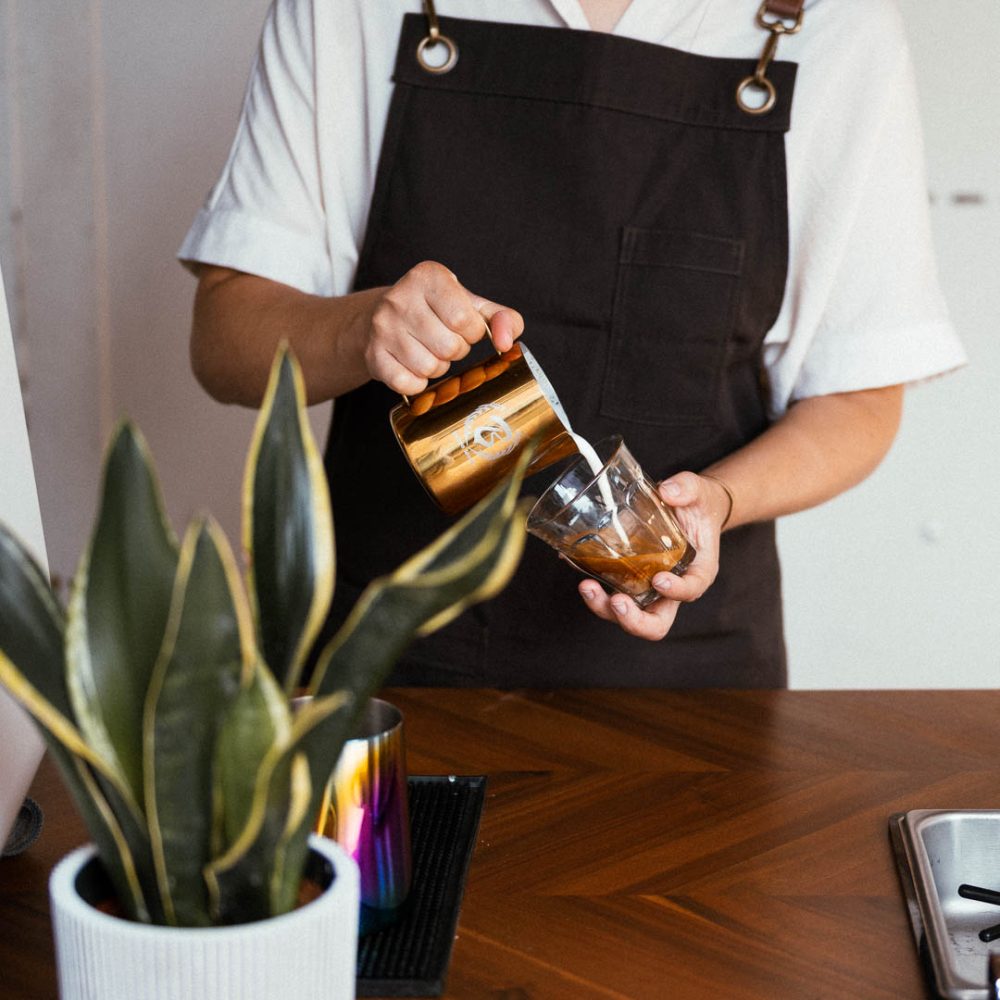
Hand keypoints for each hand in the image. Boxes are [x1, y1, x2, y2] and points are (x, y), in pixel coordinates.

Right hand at [363, 261, 523, 393]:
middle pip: (450, 347)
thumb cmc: (434, 312)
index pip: (466, 321)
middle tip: (444, 341)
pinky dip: (417, 383)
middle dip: (455, 351)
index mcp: (428, 276)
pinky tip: (412, 366)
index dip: (472, 333)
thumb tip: (506, 342)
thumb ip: (501, 318)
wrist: (378, 318)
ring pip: (430, 368)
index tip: (463, 328)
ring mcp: (382, 327)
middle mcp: (400, 297)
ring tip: (428, 351)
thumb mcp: (471, 305)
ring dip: (437, 368)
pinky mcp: (372, 354)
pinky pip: (408, 383)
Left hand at [577, 471, 731, 640]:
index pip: (691, 591)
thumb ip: (686, 489)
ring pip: (627, 614)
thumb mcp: (699, 490)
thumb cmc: (697, 504)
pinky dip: (592, 584)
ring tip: (586, 586)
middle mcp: (672, 588)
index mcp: (698, 571)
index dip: (676, 591)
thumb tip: (667, 491)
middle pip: (656, 623)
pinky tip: (572, 563)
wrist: (688, 506)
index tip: (659, 579)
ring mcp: (647, 587)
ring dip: (604, 607)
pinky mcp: (628, 578)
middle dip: (634, 620)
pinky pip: (610, 590)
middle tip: (617, 602)